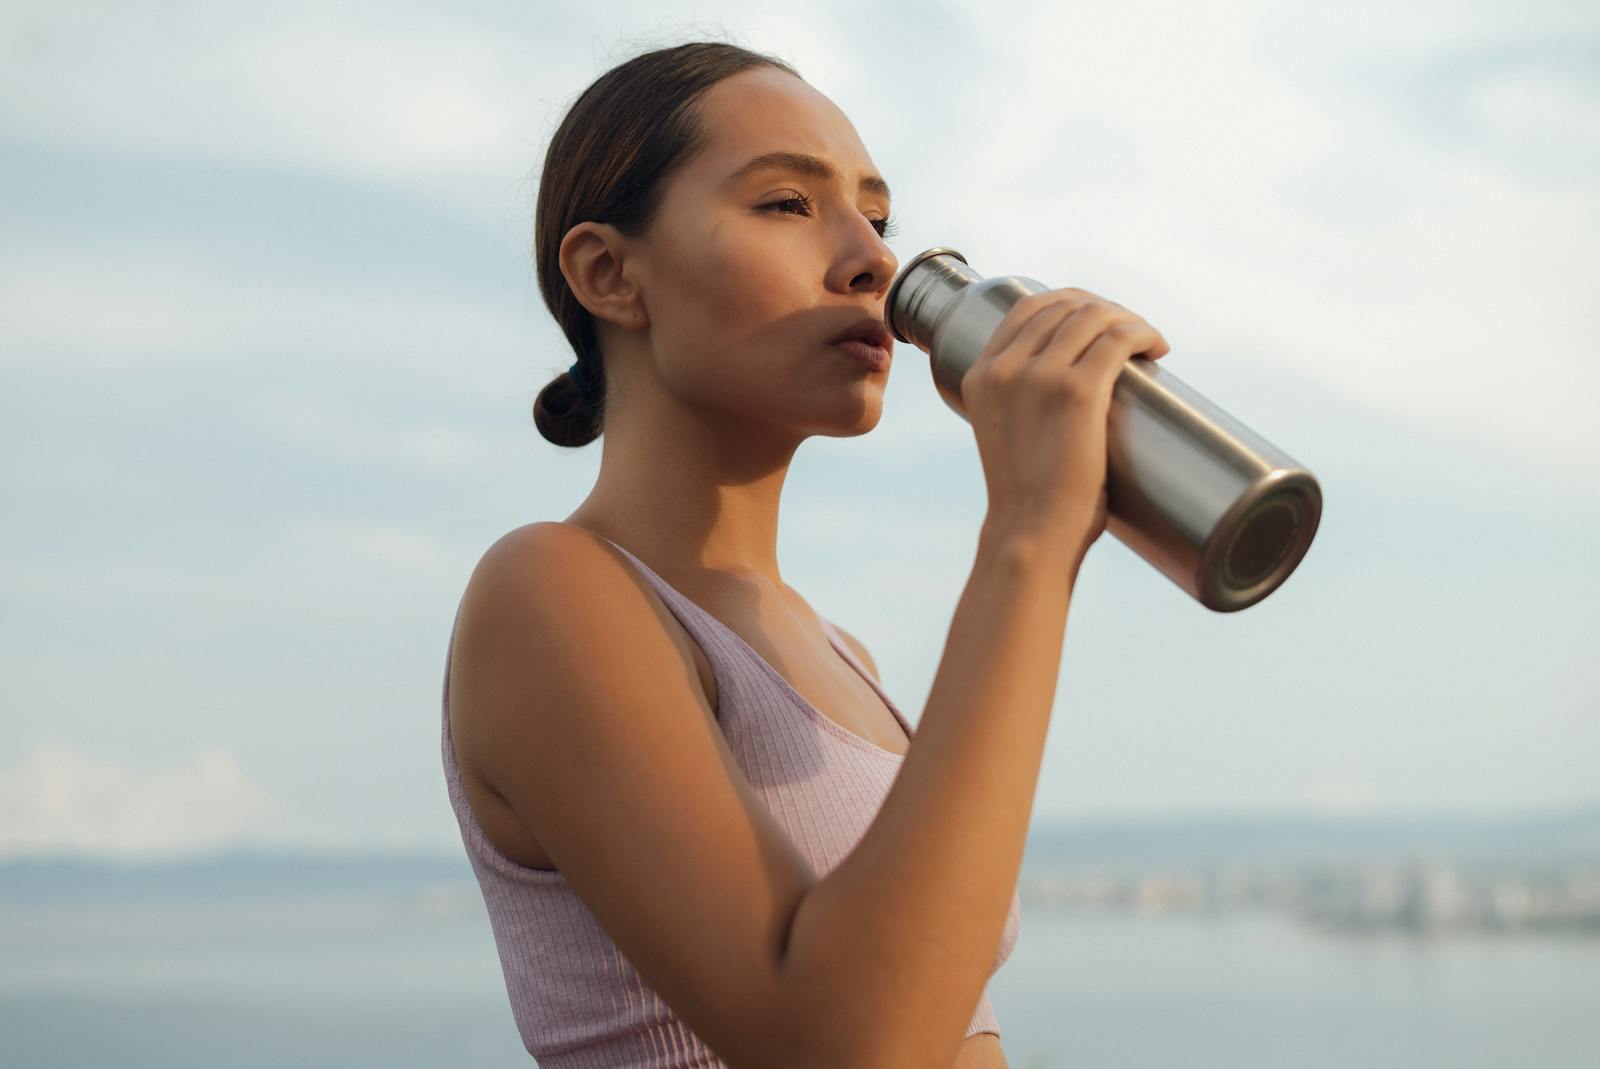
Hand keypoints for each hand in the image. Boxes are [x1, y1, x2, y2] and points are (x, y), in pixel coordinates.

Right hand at [961, 288, 1169, 563]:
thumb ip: (1021, 406)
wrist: (1031, 532)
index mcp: (981, 375)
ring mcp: (1040, 377)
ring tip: (1148, 341)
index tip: (1098, 320)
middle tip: (1132, 335)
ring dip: (1129, 319)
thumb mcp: (1006, 435)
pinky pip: (1118, 339)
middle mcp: (1005, 368)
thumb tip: (1068, 391)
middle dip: (1105, 310)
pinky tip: (1156, 345)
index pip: (1027, 308)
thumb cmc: (1029, 498)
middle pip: (1064, 307)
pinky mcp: (1078, 392)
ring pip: (1094, 317)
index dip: (1071, 302)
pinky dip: (1143, 333)